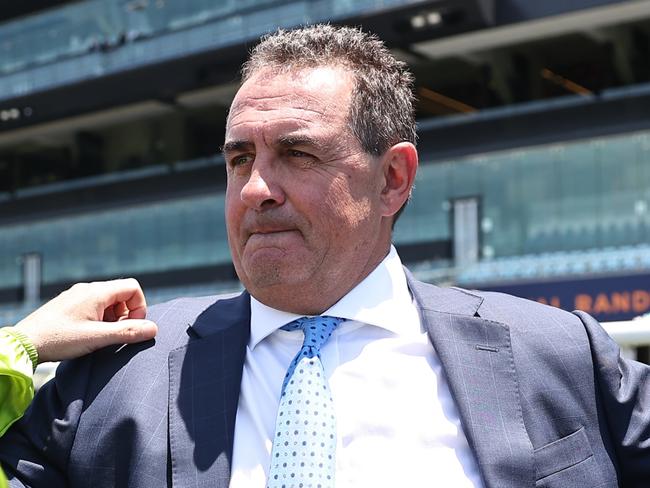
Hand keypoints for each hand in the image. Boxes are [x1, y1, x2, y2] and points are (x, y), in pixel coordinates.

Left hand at [13, 279, 157, 362]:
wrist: (24, 344)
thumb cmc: (59, 339)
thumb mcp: (97, 338)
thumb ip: (127, 332)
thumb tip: (153, 328)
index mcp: (97, 292)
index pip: (132, 287)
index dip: (139, 306)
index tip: (131, 326)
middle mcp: (87, 289)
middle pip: (121, 294)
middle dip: (125, 314)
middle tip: (115, 334)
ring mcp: (76, 296)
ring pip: (107, 301)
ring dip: (112, 318)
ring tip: (100, 336)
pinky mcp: (68, 305)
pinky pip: (93, 306)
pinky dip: (99, 319)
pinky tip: (87, 335)